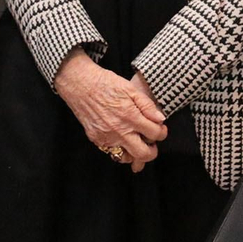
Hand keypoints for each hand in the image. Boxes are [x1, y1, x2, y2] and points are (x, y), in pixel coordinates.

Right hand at [54, 50, 167, 172]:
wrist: (80, 84)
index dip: (162, 132)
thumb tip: (160, 119)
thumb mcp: (131, 89)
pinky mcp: (96, 139)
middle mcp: (119, 130)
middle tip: (152, 144)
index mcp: (130, 116)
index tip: (160, 129)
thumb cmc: (105, 83)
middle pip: (143, 154)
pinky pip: (112, 152)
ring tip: (136, 142)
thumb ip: (147, 106)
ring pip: (127, 158)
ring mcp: (107, 137)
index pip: (154, 134)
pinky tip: (123, 140)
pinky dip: (120, 149)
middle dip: (152, 152)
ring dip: (135, 153)